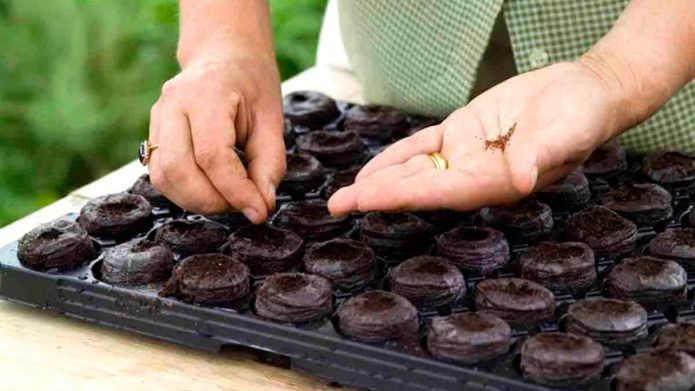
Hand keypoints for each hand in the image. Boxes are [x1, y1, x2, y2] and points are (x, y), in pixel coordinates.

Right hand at [148, 52, 284, 222]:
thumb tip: (260, 206)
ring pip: (163, 177)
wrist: (225, 55)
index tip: (258, 211)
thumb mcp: (272, 121)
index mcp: (205, 94)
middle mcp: (172, 104)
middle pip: (178, 169)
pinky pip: (160, 174)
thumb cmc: (252, 84)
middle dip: (212, 200)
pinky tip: (211, 190)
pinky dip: (184, 193)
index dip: (235, 191)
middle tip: (242, 205)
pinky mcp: (153, 133)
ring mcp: (157, 117)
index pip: (212, 156)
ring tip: (229, 198)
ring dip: (196, 200)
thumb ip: (269, 165)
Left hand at [328, 61, 627, 213]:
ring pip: (414, 170)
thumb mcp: (566, 131)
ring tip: (343, 195)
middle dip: (377, 196)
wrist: (584, 92)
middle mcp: (474, 176)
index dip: (402, 195)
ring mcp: (465, 155)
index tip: (367, 199)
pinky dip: (396, 156)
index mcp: (496, 182)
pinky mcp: (461, 132)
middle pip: (418, 188)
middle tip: (337, 206)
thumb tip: (522, 179)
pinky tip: (372, 170)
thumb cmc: (582, 115)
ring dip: (378, 181)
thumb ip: (540, 155)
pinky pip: (423, 147)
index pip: (440, 192)